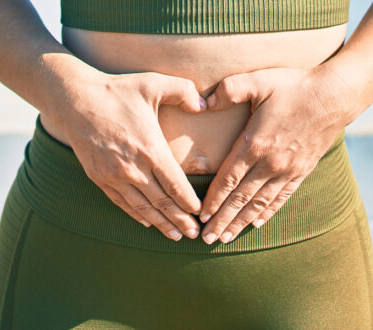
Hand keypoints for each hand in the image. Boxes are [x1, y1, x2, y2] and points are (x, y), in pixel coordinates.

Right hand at [53, 70, 207, 240]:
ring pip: (142, 208)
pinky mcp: (99, 178)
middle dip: (180, 220)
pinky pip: (121, 202)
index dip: (189, 203)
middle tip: (194, 234)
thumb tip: (205, 105)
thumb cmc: (116, 91)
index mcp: (150, 148)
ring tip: (174, 236)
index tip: (200, 213)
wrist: (75, 100)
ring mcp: (114, 176)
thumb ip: (184, 92)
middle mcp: (133, 168)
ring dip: (160, 224)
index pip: (175, 184)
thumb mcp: (153, 83)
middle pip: (161, 202)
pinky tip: (146, 222)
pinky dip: (136, 215)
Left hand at [198, 66, 353, 244]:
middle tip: (207, 239)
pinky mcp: (301, 171)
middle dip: (222, 220)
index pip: (228, 180)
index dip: (213, 200)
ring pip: (259, 204)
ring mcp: (287, 170)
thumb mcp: (259, 80)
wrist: (335, 94)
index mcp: (255, 144)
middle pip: (240, 199)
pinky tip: (256, 224)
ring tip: (226, 238)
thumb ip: (229, 90)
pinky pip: (281, 198)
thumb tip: (204, 102)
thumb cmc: (294, 86)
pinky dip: (267, 213)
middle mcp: (270, 163)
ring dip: (240, 222)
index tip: (200, 216)